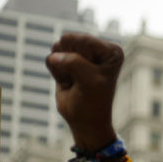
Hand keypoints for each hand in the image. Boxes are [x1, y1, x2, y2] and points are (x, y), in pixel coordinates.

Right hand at [46, 33, 122, 150]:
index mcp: (112, 50)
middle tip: (82, 79)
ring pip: (58, 47)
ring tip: (76, 81)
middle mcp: (98, 48)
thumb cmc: (93, 102)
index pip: (83, 40)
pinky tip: (68, 82)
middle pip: (69, 40)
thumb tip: (53, 56)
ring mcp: (81, 53)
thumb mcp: (89, 80)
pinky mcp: (66, 62)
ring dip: (63, 68)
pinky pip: (50, 58)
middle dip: (71, 61)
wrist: (85, 121)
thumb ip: (73, 62)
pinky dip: (56, 72)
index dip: (83, 59)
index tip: (93, 76)